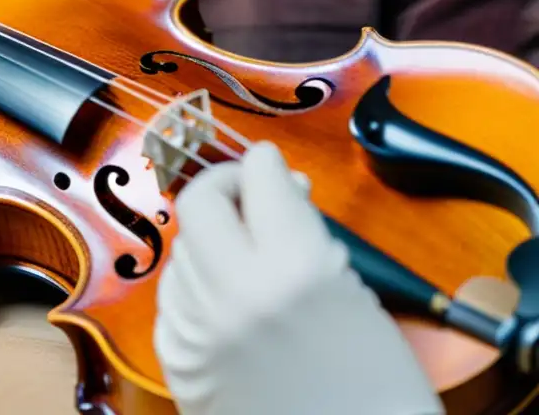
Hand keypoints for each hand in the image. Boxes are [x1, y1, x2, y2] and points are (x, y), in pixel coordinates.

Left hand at [154, 142, 443, 414]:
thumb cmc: (377, 386)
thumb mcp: (358, 293)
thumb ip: (308, 234)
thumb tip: (278, 191)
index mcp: (295, 271)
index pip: (260, 180)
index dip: (268, 164)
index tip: (272, 164)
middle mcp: (234, 294)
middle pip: (201, 202)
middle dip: (226, 186)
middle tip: (251, 193)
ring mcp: (198, 330)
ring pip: (182, 247)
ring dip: (212, 237)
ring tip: (246, 248)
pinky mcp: (178, 361)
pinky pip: (172, 296)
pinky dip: (195, 282)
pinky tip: (224, 290)